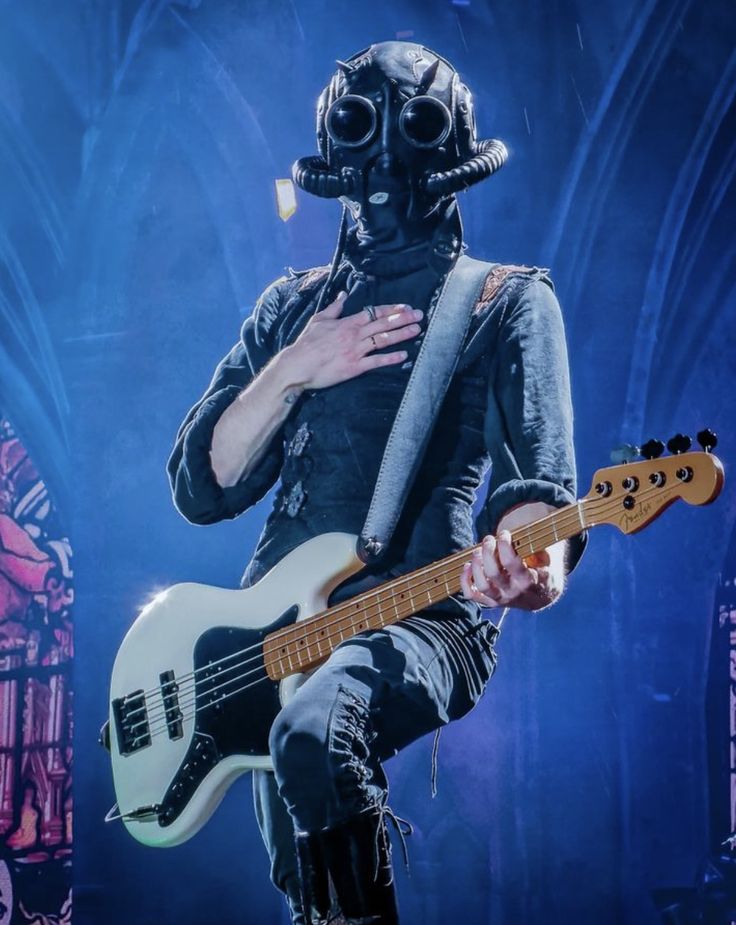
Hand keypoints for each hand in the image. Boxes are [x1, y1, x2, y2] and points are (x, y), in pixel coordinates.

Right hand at [282, 292, 422, 391]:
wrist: (298, 366)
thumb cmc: (306, 343)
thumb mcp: (318, 320)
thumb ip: (334, 308)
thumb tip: (343, 294)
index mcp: (347, 323)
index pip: (374, 312)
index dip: (391, 309)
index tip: (406, 306)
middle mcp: (355, 335)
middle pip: (383, 324)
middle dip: (403, 318)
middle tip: (420, 315)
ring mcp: (356, 351)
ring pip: (383, 340)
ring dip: (402, 334)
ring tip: (417, 330)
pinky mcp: (355, 367)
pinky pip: (376, 362)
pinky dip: (390, 358)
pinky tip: (404, 355)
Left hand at [459, 502, 566, 611]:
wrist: (543, 596)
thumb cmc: (544, 570)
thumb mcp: (549, 558)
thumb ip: (539, 547)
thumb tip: (527, 534)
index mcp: (530, 580)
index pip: (511, 563)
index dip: (503, 545)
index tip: (504, 533)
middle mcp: (514, 592)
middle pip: (493, 573)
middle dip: (487, 552)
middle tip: (489, 539)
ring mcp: (501, 599)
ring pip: (482, 586)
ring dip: (476, 565)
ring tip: (478, 551)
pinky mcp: (491, 601)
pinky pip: (472, 595)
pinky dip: (465, 581)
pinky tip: (467, 565)